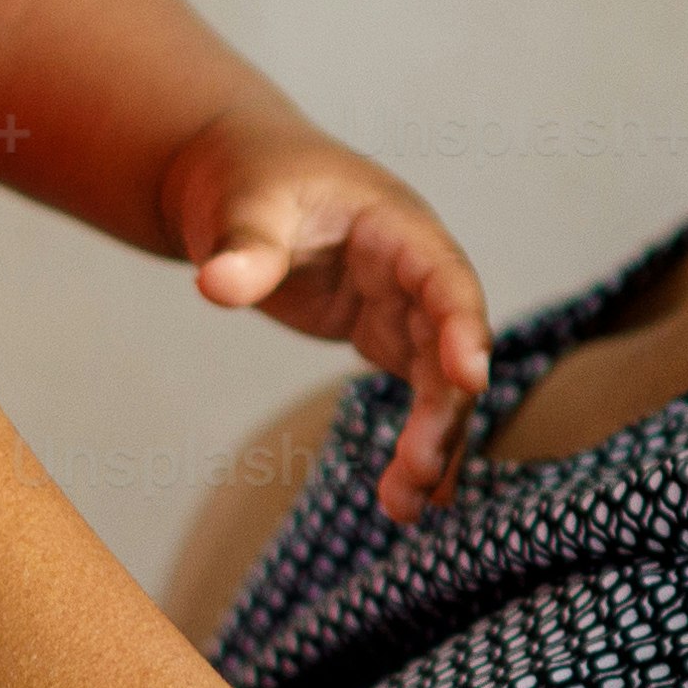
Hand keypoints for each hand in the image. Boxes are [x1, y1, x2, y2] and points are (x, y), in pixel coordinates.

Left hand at [169, 116, 498, 516]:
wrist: (239, 178)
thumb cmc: (249, 178)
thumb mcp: (243, 203)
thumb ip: (243, 245)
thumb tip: (217, 286)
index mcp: (396, 226)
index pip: (444, 278)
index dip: (463, 327)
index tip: (471, 379)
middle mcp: (415, 270)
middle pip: (450, 345)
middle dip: (444, 411)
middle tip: (419, 475)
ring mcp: (405, 305)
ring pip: (439, 381)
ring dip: (433, 442)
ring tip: (406, 509)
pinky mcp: (385, 334)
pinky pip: (417, 392)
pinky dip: (416, 441)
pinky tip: (410, 499)